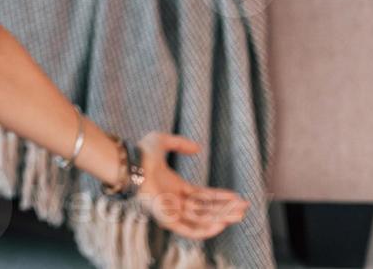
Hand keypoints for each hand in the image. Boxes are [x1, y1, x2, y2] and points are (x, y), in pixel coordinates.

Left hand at [131, 132, 250, 240]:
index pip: (203, 197)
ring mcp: (170, 211)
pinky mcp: (166, 220)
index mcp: (174, 187)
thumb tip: (198, 147)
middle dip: (225, 209)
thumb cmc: (140, 153)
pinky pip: (188, 230)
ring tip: (239, 214)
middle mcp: (174, 201)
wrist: (128, 164)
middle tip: (244, 208)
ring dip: (221, 218)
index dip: (220, 197)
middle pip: (205, 210)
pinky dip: (205, 229)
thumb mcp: (162, 142)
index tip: (237, 197)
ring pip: (201, 219)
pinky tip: (221, 224)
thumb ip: (180, 143)